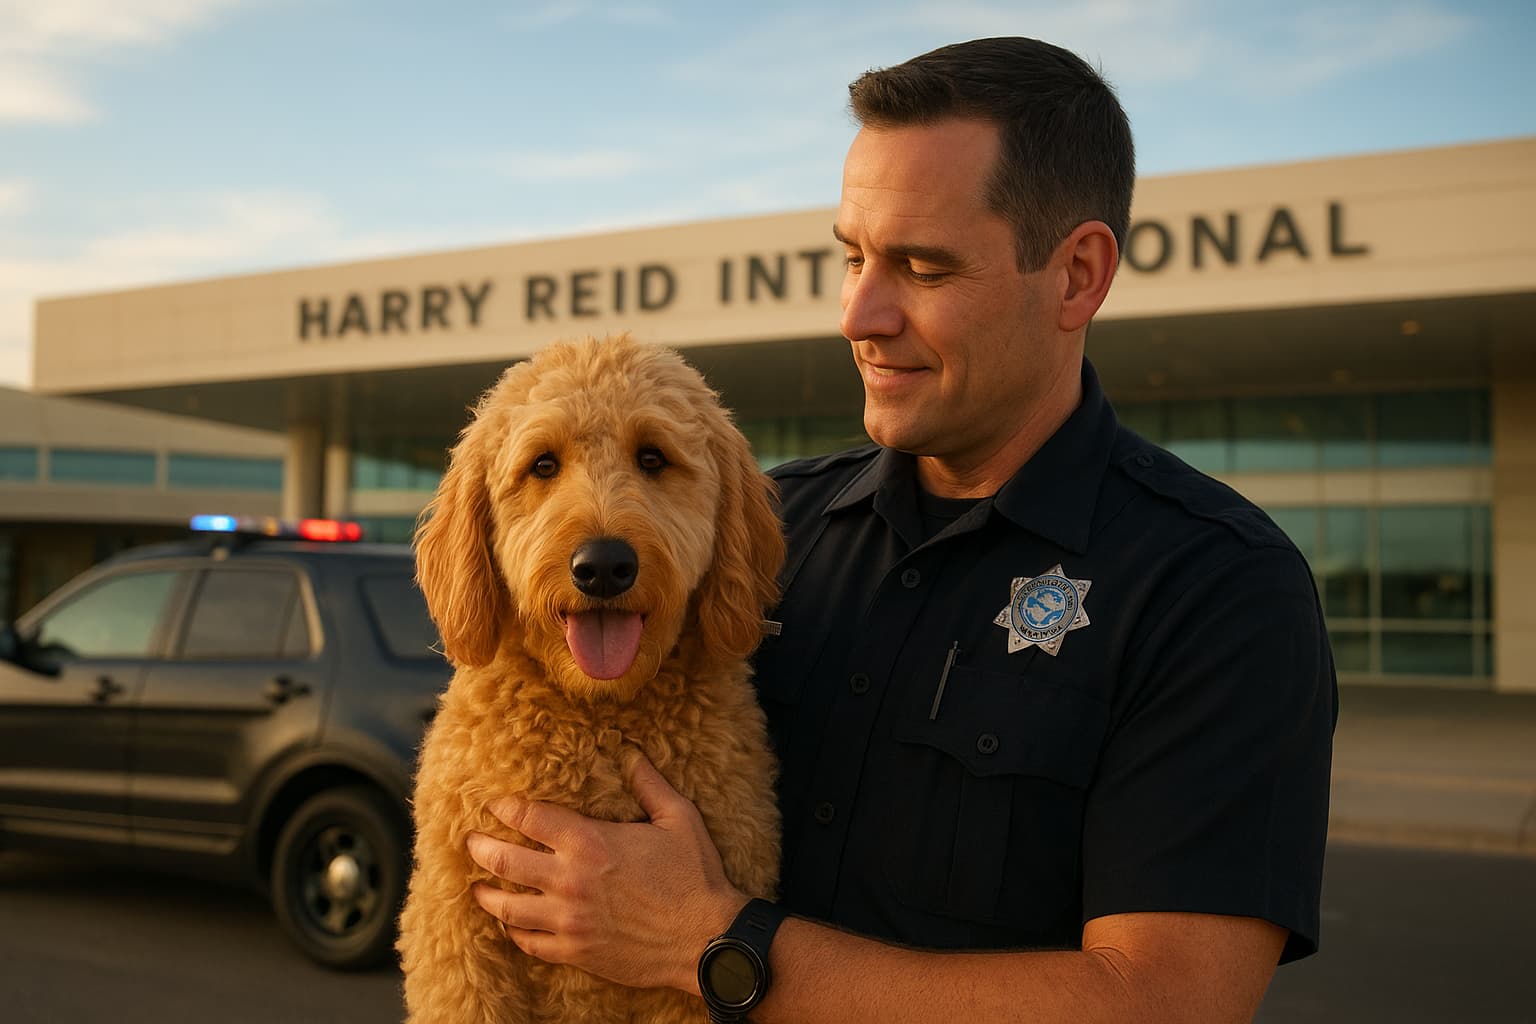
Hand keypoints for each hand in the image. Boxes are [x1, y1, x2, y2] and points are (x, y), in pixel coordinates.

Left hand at [467, 751, 747, 992]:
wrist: (706, 939)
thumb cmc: (696, 876)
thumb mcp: (679, 818)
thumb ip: (650, 784)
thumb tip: (632, 753)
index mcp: (591, 842)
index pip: (531, 818)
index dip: (506, 808)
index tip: (493, 804)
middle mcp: (571, 880)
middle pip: (506, 862)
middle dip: (481, 848)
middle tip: (469, 841)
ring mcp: (569, 920)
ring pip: (508, 908)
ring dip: (486, 895)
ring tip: (475, 886)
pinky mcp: (576, 951)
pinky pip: (530, 943)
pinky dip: (514, 934)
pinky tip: (510, 927)